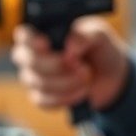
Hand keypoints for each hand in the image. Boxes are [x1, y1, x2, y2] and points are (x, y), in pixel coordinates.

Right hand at [11, 17, 129, 111]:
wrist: (111, 76)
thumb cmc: (100, 49)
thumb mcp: (99, 35)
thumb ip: (85, 36)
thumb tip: (69, 49)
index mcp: (44, 33)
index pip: (23, 35)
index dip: (29, 40)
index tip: (46, 44)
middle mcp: (34, 55)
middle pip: (27, 60)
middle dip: (55, 65)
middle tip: (81, 65)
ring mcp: (35, 78)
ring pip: (38, 82)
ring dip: (66, 82)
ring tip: (87, 77)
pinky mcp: (43, 98)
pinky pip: (43, 101)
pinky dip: (65, 98)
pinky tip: (82, 91)